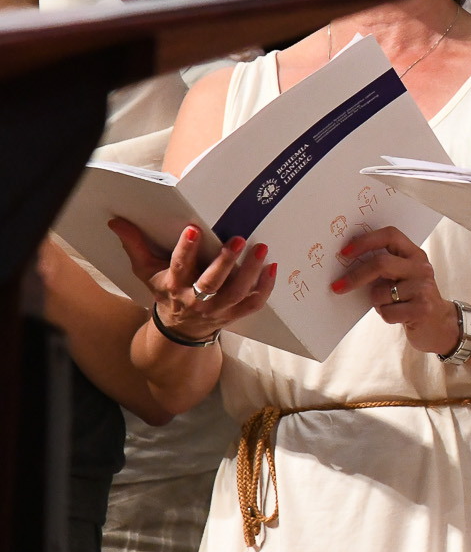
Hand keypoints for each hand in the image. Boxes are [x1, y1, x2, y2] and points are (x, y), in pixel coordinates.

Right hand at [109, 220, 275, 342]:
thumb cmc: (165, 292)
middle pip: (212, 283)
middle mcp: (196, 300)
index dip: (185, 250)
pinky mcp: (235, 314)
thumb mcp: (146, 271)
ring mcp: (218, 309)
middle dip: (225, 262)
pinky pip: (254, 304)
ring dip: (251, 272)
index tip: (192, 230)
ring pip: (237, 293)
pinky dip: (266, 288)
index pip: (179, 267)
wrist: (180, 329)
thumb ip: (135, 245)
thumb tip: (117, 222)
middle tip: (238, 239)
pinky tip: (272, 268)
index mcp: (174, 286)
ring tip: (261, 248)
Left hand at [332, 226, 459, 355]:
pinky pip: (387, 312)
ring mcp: (424, 287)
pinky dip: (386, 316)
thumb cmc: (411, 299)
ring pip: (381, 293)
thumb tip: (346, 264)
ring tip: (391, 305)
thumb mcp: (401, 277)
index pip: (390, 235)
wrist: (439, 324)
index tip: (344, 253)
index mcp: (414, 254)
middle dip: (355, 276)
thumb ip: (383, 267)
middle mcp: (421, 267)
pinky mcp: (423, 308)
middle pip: (381, 263)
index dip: (365, 241)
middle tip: (337, 286)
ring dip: (377, 302)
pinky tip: (399, 316)